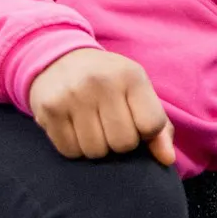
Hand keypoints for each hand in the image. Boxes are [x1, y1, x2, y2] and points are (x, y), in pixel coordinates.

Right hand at [27, 49, 176, 166]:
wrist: (58, 58)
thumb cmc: (108, 82)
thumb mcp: (137, 92)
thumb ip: (159, 127)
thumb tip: (167, 159)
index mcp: (131, 76)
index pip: (152, 125)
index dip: (146, 132)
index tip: (135, 122)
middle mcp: (101, 82)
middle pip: (123, 143)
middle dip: (120, 143)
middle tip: (110, 126)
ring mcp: (73, 95)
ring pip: (96, 151)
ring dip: (97, 147)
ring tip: (92, 126)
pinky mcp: (49, 109)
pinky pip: (70, 151)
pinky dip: (75, 148)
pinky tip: (74, 128)